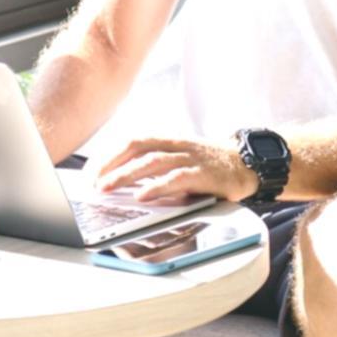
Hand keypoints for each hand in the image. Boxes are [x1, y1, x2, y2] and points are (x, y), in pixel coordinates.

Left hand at [94, 137, 259, 202]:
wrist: (246, 163)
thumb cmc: (208, 165)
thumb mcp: (179, 160)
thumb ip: (156, 168)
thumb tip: (124, 183)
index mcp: (167, 140)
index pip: (131, 142)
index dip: (109, 154)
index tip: (90, 171)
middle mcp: (175, 145)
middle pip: (135, 148)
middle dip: (110, 164)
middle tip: (92, 182)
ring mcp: (189, 157)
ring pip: (151, 162)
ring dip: (125, 175)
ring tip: (108, 188)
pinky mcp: (203, 173)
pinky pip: (176, 178)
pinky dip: (157, 187)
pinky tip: (143, 196)